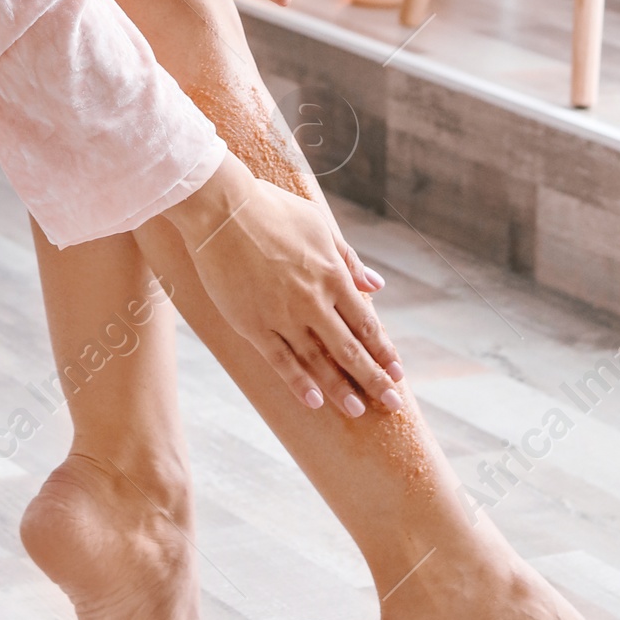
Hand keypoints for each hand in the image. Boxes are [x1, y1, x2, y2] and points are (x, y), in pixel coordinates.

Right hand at [166, 155, 404, 414]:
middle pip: (350, 348)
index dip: (383, 349)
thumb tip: (376, 283)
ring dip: (340, 388)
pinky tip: (314, 401)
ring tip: (357, 410)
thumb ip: (348, 259)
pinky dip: (298, 382)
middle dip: (374, 378)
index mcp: (332, 275)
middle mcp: (313, 300)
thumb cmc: (271, 209)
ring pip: (318, 360)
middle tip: (393, 403)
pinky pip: (280, 360)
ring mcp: (283, 315)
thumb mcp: (318, 226)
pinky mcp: (253, 324)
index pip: (366, 322)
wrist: (221, 209)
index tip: (397, 371)